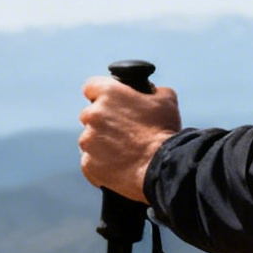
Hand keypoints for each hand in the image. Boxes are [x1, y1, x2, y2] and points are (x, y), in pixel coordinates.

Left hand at [80, 76, 181, 201]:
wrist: (159, 166)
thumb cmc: (163, 130)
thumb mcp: (165, 97)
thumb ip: (148, 91)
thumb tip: (145, 94)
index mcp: (109, 93)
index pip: (91, 86)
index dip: (99, 93)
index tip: (106, 101)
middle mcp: (94, 115)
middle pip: (89, 114)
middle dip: (101, 120)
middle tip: (120, 130)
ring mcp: (88, 141)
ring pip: (88, 139)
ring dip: (99, 142)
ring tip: (121, 150)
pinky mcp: (88, 164)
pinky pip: (90, 161)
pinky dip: (100, 163)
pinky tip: (117, 164)